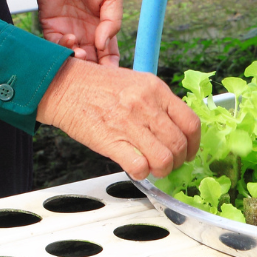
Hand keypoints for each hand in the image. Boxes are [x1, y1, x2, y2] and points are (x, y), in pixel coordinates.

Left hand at [21, 0, 123, 65]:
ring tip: (82, 52)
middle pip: (91, 62)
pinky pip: (54, 46)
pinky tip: (71, 39)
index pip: (109, 56)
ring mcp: (68, 30)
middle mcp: (86, 33)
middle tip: (95, 67)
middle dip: (93, 68)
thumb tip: (104, 45)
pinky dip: (62, 49)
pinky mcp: (50, 24)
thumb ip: (113, 21)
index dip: (111, 67)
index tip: (114, 74)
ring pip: (73, 57)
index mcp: (104, 28)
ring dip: (78, 60)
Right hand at [38, 59, 200, 178]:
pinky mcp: (112, 141)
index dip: (194, 144)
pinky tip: (136, 168)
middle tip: (168, 163)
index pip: (191, 123)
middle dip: (178, 160)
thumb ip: (158, 103)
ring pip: (165, 159)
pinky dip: (142, 173)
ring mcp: (129, 123)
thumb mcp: (136, 83)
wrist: (63, 86)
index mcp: (156, 90)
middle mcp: (146, 105)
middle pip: (180, 144)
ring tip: (153, 167)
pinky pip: (140, 166)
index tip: (188, 151)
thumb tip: (175, 128)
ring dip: (162, 170)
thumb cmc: (97, 87)